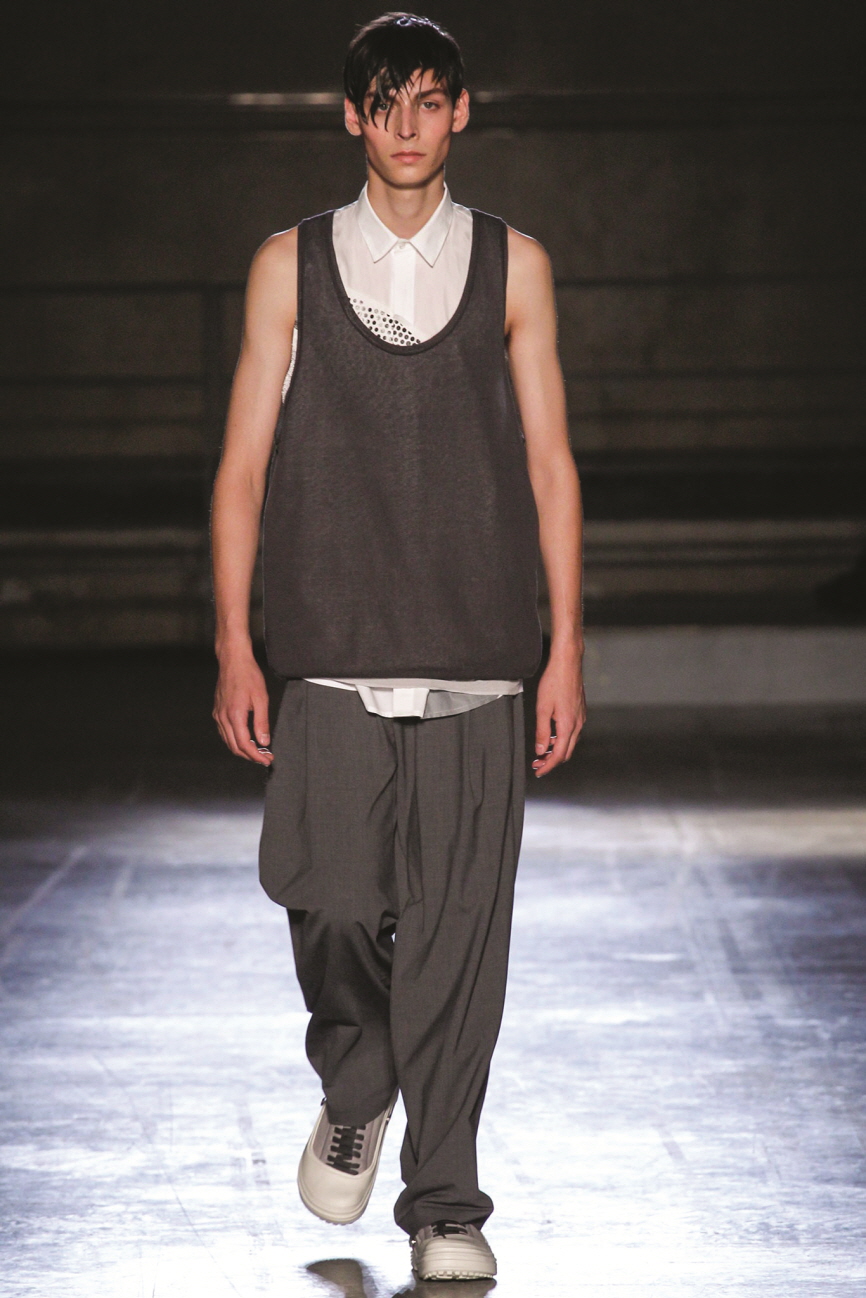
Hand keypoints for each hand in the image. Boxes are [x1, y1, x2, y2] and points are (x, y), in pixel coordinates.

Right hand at [213, 650, 272, 765]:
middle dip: (250, 756)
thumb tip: (264, 741)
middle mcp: (223, 717)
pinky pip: (224, 732)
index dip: (256, 756)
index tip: (266, 759)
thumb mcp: (261, 699)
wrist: (233, 660)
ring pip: (228, 741)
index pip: (244, 744)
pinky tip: (245, 740)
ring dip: (242, 749)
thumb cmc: (248, 675)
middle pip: (234, 746)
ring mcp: (218, 714)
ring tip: (257, 751)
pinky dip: (234, 740)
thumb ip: (262, 722)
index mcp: (234, 715)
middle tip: (264, 758)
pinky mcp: (217, 711)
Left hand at [532, 643, 585, 777]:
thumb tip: (541, 751)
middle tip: (537, 764)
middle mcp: (578, 724)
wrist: (568, 663)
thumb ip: (542, 732)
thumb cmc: (554, 682)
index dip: (548, 766)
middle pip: (567, 752)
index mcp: (568, 725)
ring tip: (542, 752)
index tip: (538, 772)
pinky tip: (551, 736)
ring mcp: (580, 718)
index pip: (559, 755)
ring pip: (570, 743)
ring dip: (556, 751)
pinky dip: (561, 740)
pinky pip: (572, 733)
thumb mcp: (542, 708)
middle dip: (552, 761)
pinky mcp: (580, 712)